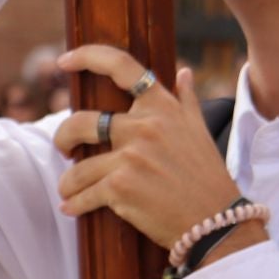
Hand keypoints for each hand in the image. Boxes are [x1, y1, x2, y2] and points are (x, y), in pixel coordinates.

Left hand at [51, 45, 241, 250]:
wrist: (215, 221)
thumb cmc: (206, 177)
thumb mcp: (199, 131)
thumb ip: (186, 100)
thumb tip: (184, 73)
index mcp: (161, 107)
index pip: (121, 66)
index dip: (87, 57)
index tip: (64, 61)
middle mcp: (144, 127)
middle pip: (79, 122)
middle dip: (62, 138)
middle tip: (64, 150)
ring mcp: (130, 157)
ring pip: (76, 168)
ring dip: (68, 182)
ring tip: (69, 190)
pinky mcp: (120, 187)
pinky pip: (82, 194)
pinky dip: (74, 204)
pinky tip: (71, 207)